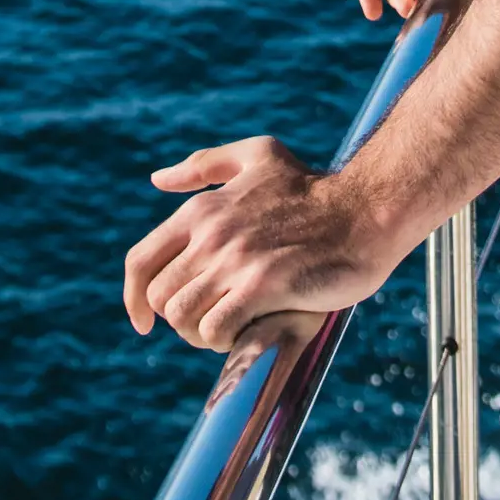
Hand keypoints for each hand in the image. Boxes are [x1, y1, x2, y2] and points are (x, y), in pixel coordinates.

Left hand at [121, 138, 406, 350]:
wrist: (366, 209)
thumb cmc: (314, 188)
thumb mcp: (257, 157)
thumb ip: (204, 165)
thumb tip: (158, 180)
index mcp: (202, 209)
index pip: (140, 261)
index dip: (133, 299)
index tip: (144, 322)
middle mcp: (211, 233)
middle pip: (161, 298)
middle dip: (180, 320)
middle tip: (212, 321)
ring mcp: (235, 259)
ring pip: (183, 318)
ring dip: (201, 335)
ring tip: (229, 330)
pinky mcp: (262, 285)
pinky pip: (215, 330)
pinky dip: (223, 342)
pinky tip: (246, 334)